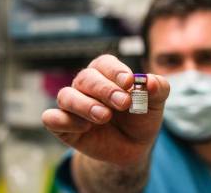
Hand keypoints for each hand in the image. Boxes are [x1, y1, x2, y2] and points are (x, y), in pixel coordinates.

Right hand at [42, 54, 169, 165]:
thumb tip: (149, 81)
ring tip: (105, 116)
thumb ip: (158, 89)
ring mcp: (74, 105)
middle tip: (123, 103)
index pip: (105, 63)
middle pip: (86, 78)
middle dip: (105, 90)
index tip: (129, 82)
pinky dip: (63, 121)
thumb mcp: (155, 104)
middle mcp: (88, 86)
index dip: (116, 71)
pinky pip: (52, 118)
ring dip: (85, 105)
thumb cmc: (142, 118)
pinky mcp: (65, 125)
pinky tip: (84, 128)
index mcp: (108, 75)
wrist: (134, 147)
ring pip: (66, 96)